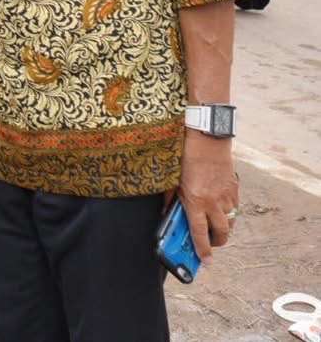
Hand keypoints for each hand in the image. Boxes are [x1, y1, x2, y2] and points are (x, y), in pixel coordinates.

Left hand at [178, 130, 238, 258]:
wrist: (207, 139)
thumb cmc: (185, 157)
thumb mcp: (172, 180)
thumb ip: (170, 200)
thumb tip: (166, 214)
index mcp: (195, 201)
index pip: (199, 233)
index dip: (203, 250)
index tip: (205, 261)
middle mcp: (213, 202)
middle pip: (221, 233)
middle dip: (217, 242)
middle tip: (211, 243)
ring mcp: (226, 196)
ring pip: (230, 221)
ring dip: (223, 227)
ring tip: (215, 225)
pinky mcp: (234, 189)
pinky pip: (234, 207)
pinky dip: (228, 211)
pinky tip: (220, 206)